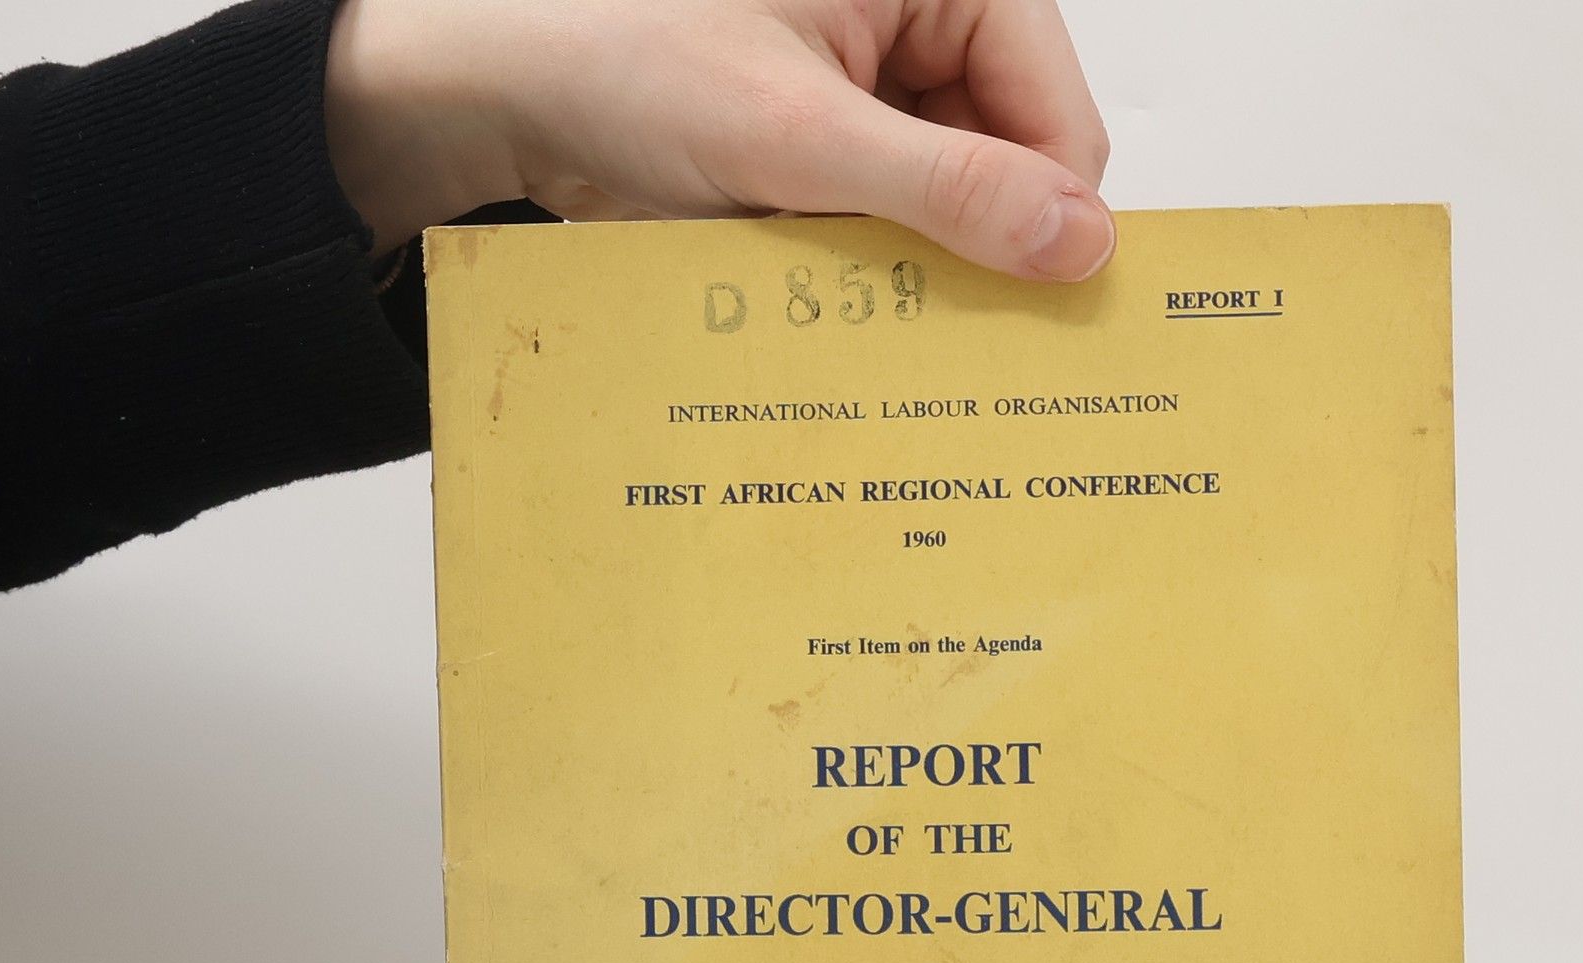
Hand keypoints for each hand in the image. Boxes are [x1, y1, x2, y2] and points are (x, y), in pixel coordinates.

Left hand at [324, 0, 1113, 279]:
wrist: (507, 94)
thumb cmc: (619, 61)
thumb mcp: (792, 133)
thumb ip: (942, 187)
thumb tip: (1075, 241)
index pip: (1055, 109)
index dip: (1049, 213)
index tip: (1033, 309)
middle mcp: (917, 19)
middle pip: (1014, 160)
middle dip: (976, 242)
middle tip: (926, 313)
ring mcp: (879, 85)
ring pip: (957, 202)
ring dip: (918, 262)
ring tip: (852, 284)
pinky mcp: (840, 141)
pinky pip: (898, 218)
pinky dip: (874, 263)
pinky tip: (831, 282)